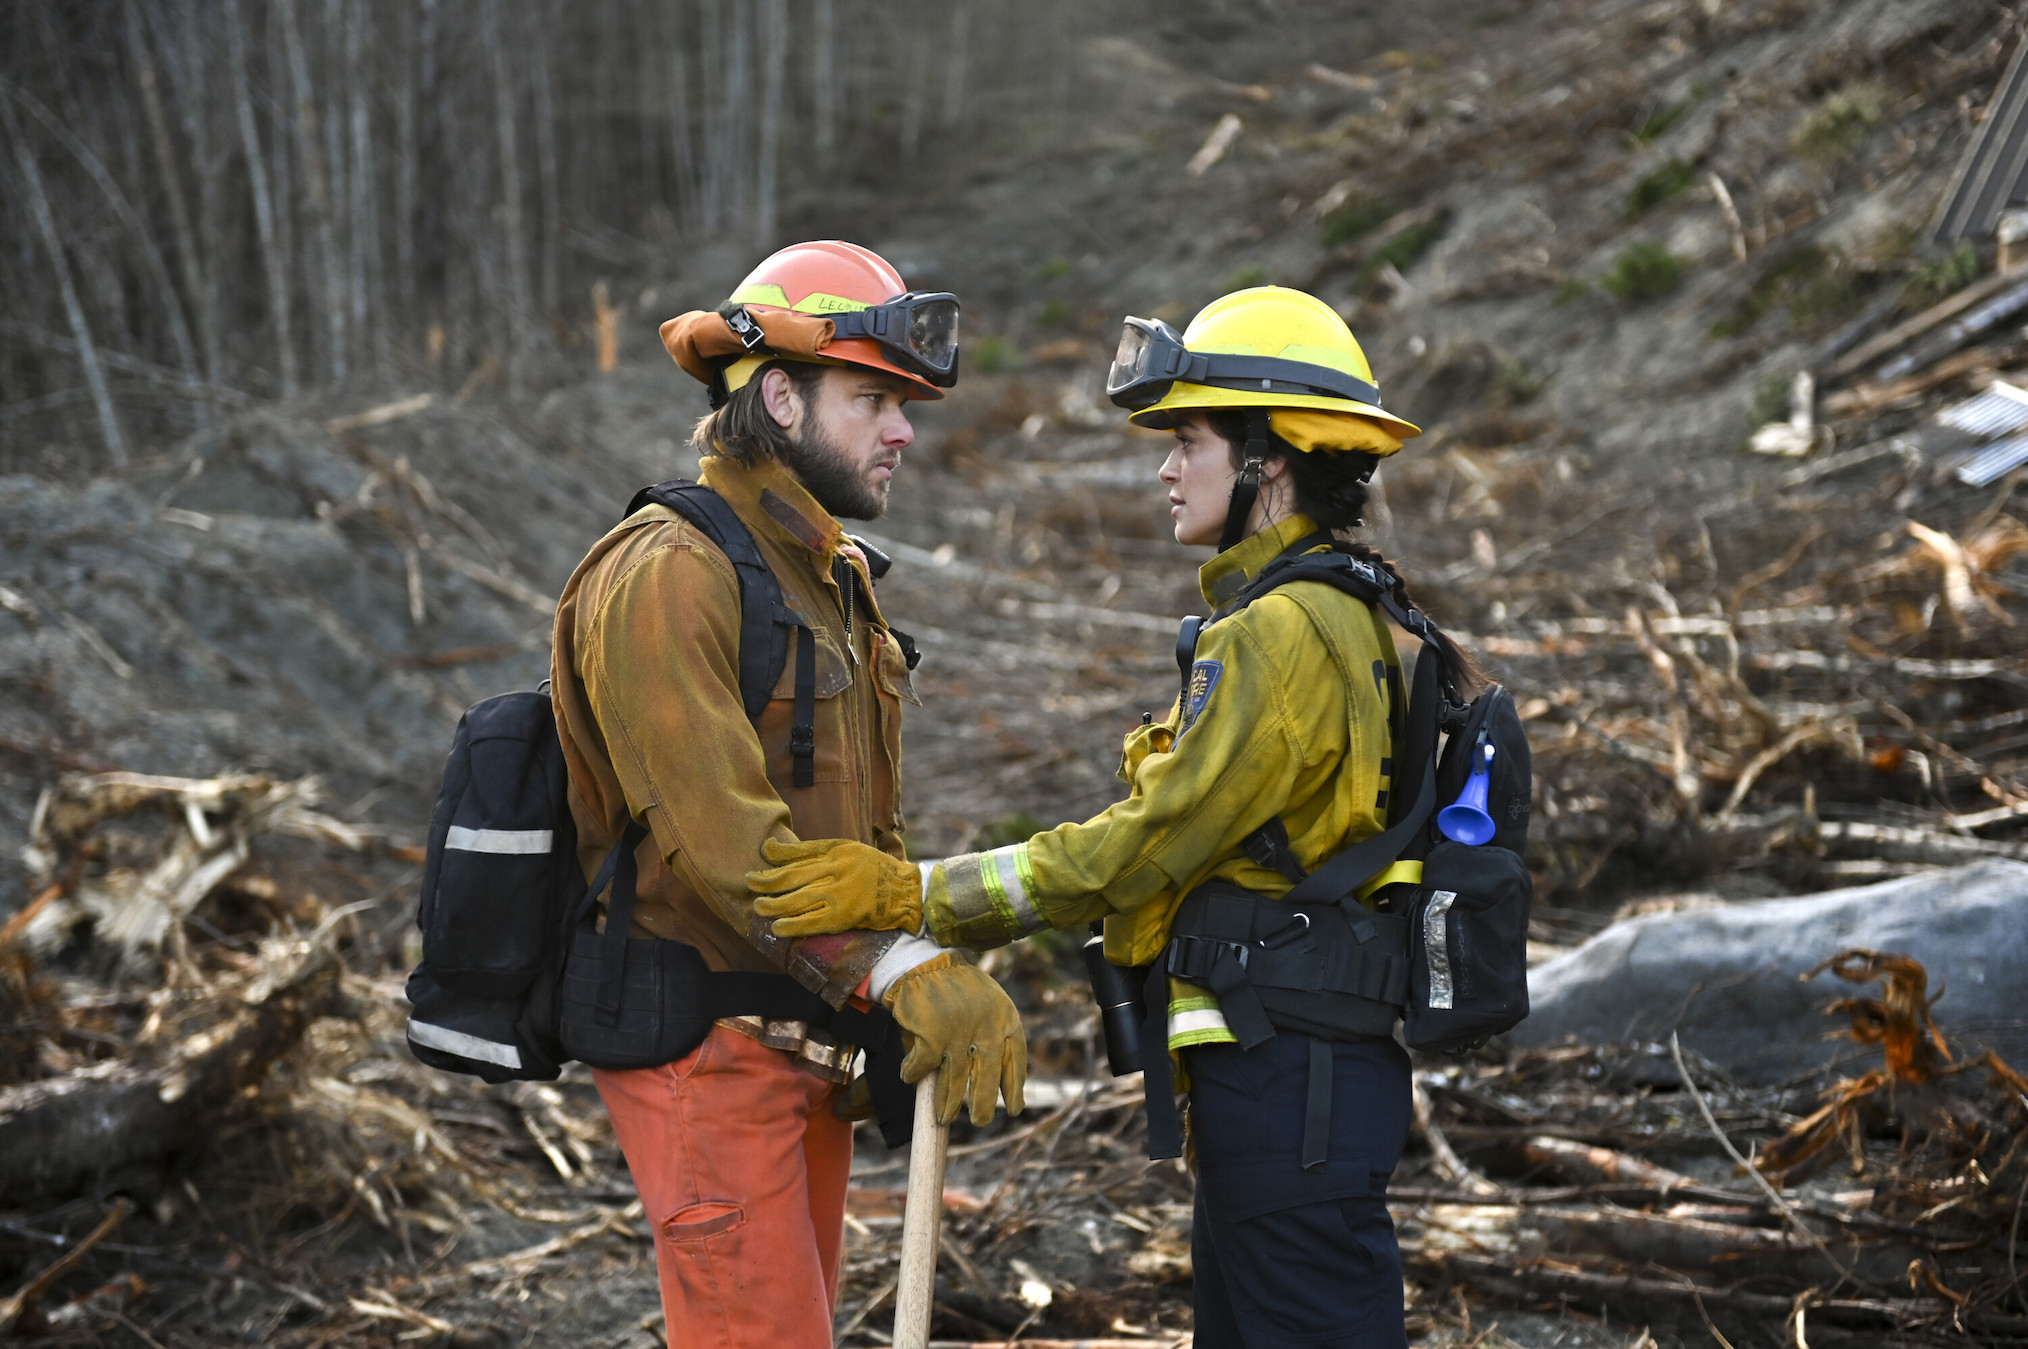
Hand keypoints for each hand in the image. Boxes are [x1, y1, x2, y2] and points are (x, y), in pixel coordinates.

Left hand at [748, 838, 921, 937]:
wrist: (907, 892)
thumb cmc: (878, 870)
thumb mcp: (851, 849)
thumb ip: (819, 850)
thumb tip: (781, 849)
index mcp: (838, 850)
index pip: (800, 852)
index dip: (776, 857)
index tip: (760, 857)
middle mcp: (836, 869)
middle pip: (792, 876)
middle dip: (767, 881)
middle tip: (749, 883)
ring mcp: (838, 894)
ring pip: (797, 899)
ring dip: (773, 905)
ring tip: (758, 908)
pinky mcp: (843, 916)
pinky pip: (811, 922)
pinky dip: (792, 925)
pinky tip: (778, 928)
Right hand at [883, 953, 1026, 1125]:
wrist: (921, 962)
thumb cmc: (953, 986)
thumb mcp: (986, 1003)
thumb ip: (991, 1034)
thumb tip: (993, 1080)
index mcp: (1005, 1018)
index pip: (1016, 1061)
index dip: (1015, 1088)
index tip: (1015, 1108)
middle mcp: (987, 1028)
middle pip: (987, 1080)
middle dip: (983, 1106)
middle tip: (981, 1121)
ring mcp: (959, 1035)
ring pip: (955, 1083)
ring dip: (948, 1104)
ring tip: (944, 1117)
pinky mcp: (933, 1038)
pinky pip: (923, 1069)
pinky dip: (914, 1075)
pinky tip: (910, 1077)